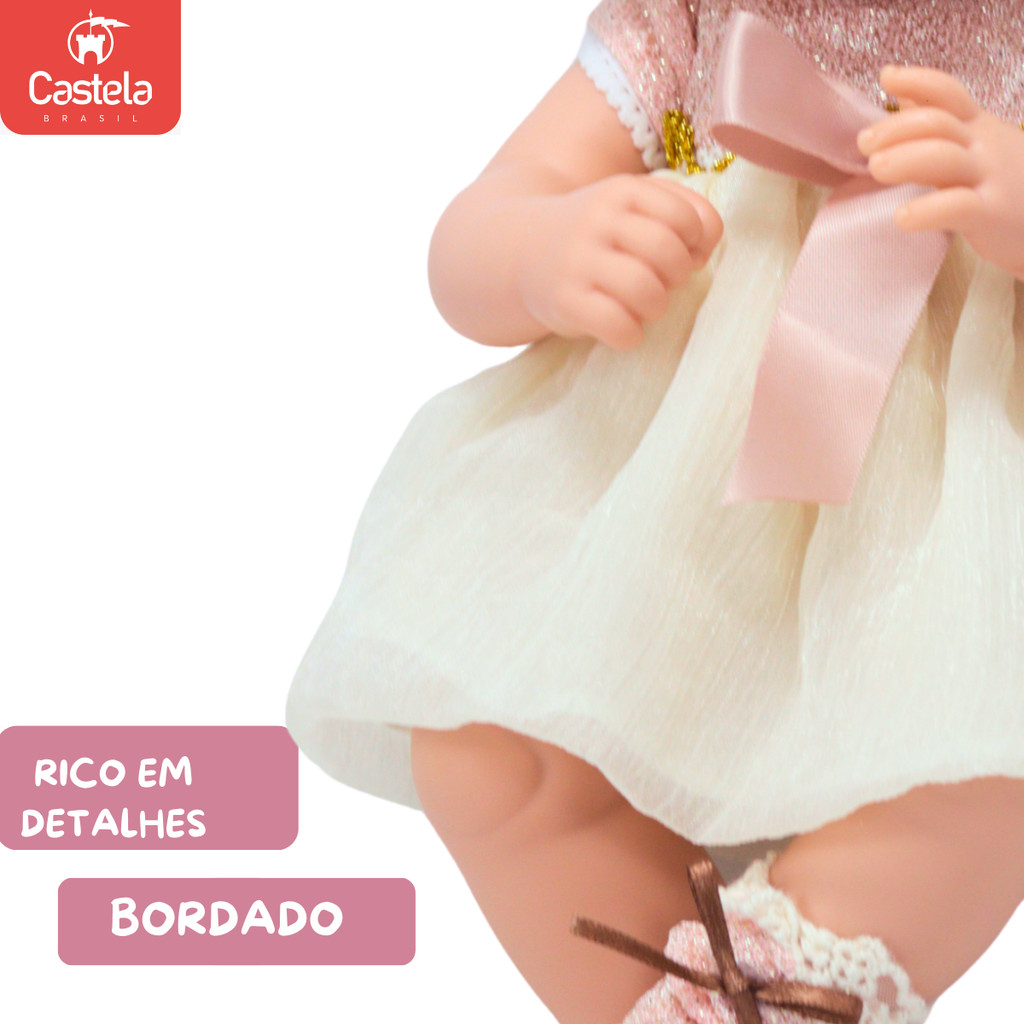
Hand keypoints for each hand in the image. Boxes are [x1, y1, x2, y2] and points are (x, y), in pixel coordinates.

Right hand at [518, 175, 722, 349]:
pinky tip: (623, 329)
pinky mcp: (564, 300)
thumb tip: (704, 248)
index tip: (683, 253)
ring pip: (645, 289)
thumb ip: (680, 210)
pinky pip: (616, 324)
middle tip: (664, 283)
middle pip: (668, 252)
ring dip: (656, 306)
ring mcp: (578, 261)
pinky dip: (630, 334)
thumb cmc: (596, 236)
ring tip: (644, 307)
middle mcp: (598, 221)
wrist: (521, 252)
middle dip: (678, 276)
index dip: (697, 242)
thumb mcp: (631, 207)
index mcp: (623, 192)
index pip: (686, 217)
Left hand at [856, 63, 1023, 279]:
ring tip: (876, 168)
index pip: (949, 93)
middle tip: (864, 142)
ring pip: (944, 157)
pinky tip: (902, 218)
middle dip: (896, 127)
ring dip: (905, 158)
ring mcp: (990, 178)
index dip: (917, 80)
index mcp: (980, 128)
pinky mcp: (993, 214)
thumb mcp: (980, 147)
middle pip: (938, 122)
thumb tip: (904, 100)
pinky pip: (957, 207)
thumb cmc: (1007, 187)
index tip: (886, 77)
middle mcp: (985, 146)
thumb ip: (944, 128)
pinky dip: (926, 211)